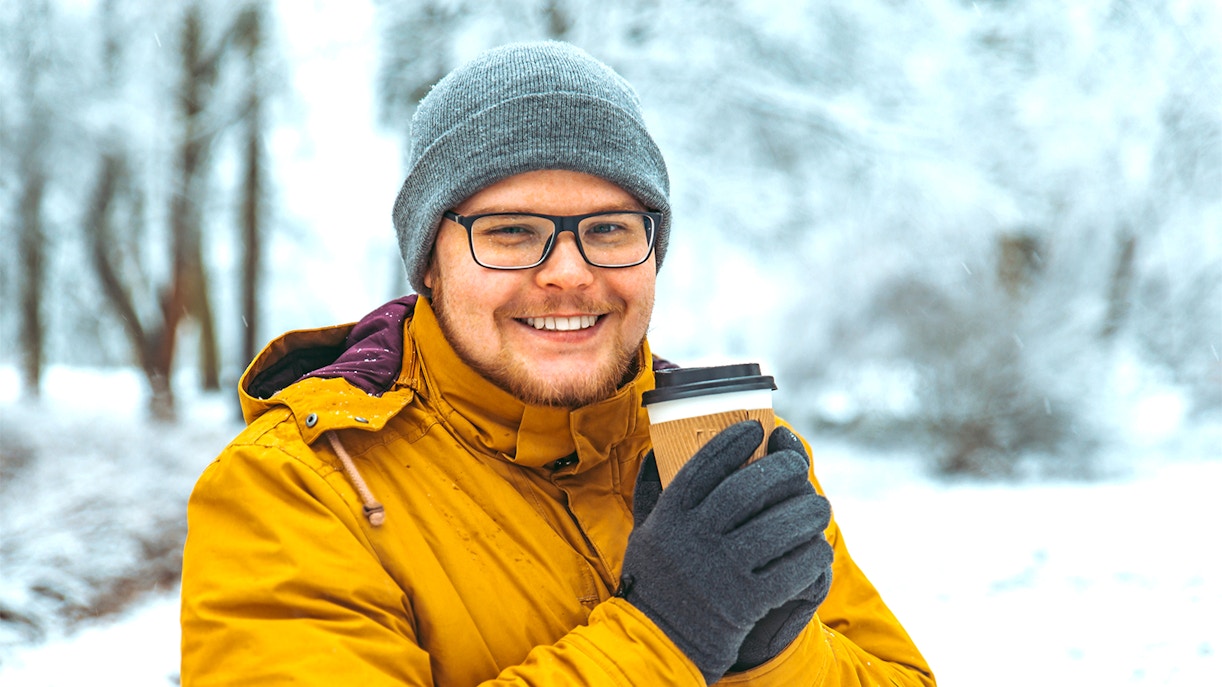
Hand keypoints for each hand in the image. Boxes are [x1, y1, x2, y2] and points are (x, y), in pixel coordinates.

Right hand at [619, 421, 830, 682]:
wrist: (658, 645)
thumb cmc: (655, 584)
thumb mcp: (642, 535)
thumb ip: (649, 495)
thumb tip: (651, 453)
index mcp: (669, 516)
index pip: (704, 465)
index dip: (733, 442)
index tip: (755, 429)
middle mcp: (693, 538)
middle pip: (747, 489)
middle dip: (781, 471)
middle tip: (799, 467)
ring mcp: (720, 570)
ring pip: (777, 528)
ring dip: (807, 513)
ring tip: (819, 507)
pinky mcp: (745, 601)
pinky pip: (792, 569)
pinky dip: (811, 556)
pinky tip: (816, 550)